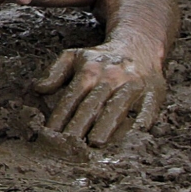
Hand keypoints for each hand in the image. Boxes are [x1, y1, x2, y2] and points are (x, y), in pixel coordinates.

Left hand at [33, 44, 166, 145]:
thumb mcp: (74, 57)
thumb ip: (54, 72)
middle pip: (92, 105)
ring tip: (95, 143)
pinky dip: (139, 122)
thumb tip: (37, 88)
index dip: (60, 116)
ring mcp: (132, 85)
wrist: (139, 45)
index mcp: (89, 71)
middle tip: (69, 146)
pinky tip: (132, 136)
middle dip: (79, 126)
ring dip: (107, 126)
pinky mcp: (152, 94)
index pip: (71, 98)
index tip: (50, 134)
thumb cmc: (101, 59)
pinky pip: (146, 110)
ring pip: (117, 108)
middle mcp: (110, 77)